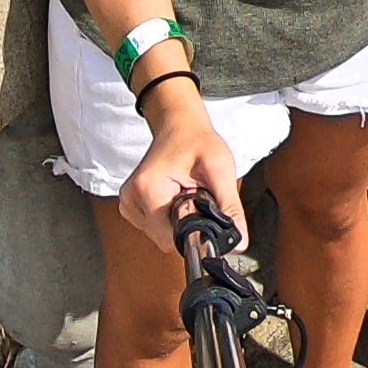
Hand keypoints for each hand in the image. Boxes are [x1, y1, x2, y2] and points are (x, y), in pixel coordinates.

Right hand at [119, 80, 241, 251]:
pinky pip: (157, 228)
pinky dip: (172, 218)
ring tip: (187, 193)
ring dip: (180, 222)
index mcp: (147, 190)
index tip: (207, 212)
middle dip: (189, 225)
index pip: (172, 238)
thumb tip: (239, 241)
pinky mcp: (132, 206)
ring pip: (163, 236)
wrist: (179, 125)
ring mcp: (129, 204)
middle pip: (168, 239)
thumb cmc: (197, 140)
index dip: (197, 232)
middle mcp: (131, 200)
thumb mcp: (219, 169)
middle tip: (198, 196)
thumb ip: (230, 207)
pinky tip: (178, 198)